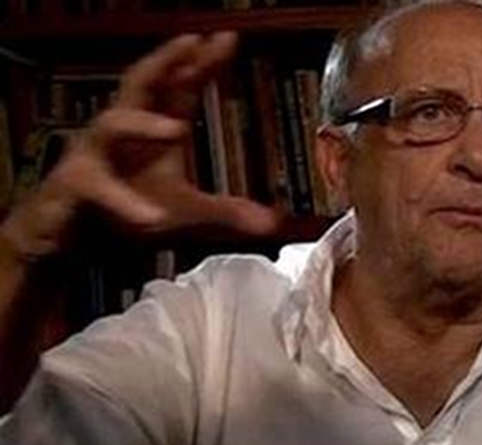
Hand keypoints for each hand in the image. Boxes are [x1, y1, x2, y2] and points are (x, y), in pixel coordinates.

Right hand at [0, 32, 280, 260]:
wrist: (72, 235)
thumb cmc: (129, 209)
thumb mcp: (185, 213)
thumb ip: (227, 213)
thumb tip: (273, 223)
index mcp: (153, 128)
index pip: (179, 85)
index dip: (202, 61)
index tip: (228, 37)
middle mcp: (122, 130)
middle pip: (140, 83)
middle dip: (164, 61)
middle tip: (193, 41)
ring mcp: (95, 152)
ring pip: (112, 124)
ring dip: (143, 125)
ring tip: (178, 130)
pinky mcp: (75, 184)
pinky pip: (96, 187)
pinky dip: (123, 201)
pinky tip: (151, 217)